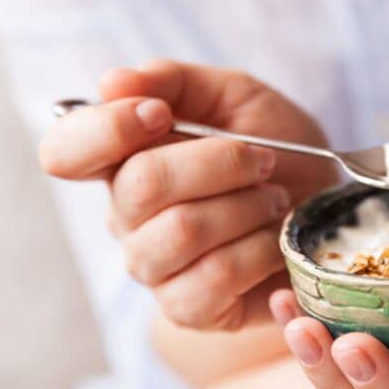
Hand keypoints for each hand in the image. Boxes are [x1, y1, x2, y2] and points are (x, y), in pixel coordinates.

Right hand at [39, 60, 337, 329]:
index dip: (106, 129)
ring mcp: (156, 267)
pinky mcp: (190, 307)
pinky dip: (258, 251)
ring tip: (274, 199)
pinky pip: (213, 278)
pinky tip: (274, 241)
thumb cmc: (280, 148)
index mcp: (127, 160)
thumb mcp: (236, 97)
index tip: (160, 114)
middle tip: (264, 161)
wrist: (322, 207)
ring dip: (244, 206)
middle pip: (140, 186)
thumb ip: (174, 81)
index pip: (66, 151)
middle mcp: (129, 217)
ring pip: (180, 232)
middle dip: (219, 162)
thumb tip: (112, 83)